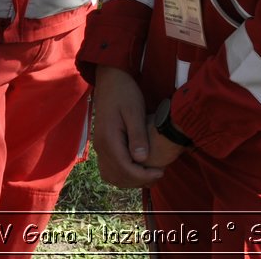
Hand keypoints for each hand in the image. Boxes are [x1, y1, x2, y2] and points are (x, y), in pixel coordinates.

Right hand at [92, 66, 165, 187]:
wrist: (110, 80)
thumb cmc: (125, 92)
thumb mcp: (134, 111)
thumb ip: (137, 135)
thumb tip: (142, 159)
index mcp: (109, 139)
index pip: (125, 169)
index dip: (144, 175)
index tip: (161, 172)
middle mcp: (101, 147)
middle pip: (118, 176)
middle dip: (139, 180)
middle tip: (158, 174)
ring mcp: (99, 146)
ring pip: (111, 175)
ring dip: (129, 180)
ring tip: (149, 174)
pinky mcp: (102, 144)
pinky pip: (108, 168)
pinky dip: (121, 174)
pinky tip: (136, 169)